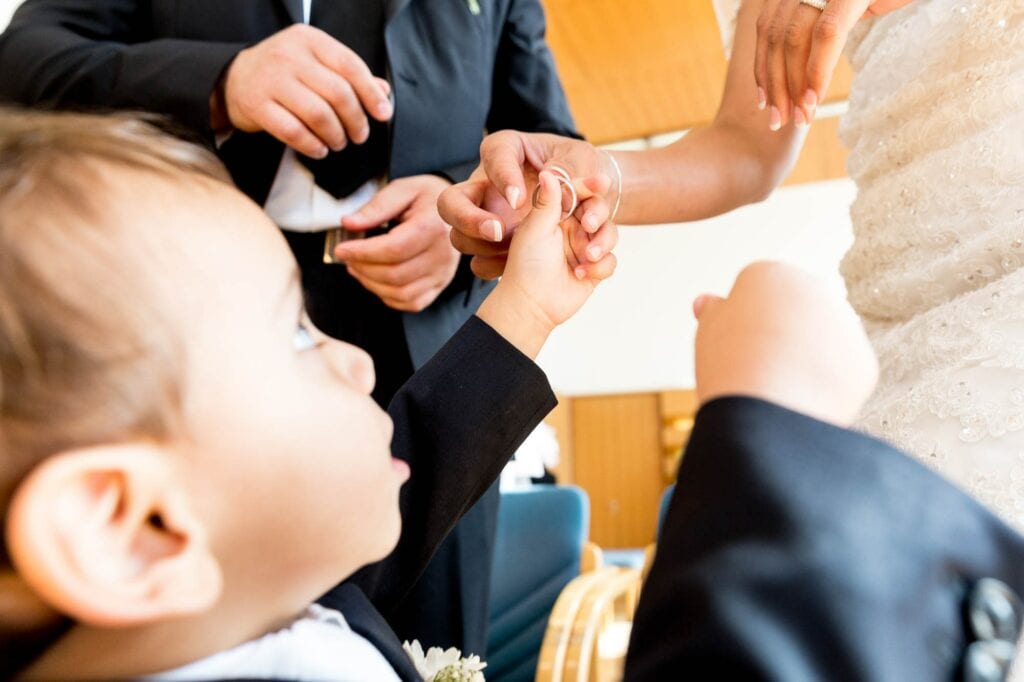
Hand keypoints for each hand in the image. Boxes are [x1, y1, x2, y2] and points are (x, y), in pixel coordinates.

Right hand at [215, 24, 392, 158]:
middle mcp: (289, 56)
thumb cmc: (284, 73)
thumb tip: (383, 92)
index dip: (370, 93)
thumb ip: (349, 75)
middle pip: (337, 93)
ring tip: (339, 143)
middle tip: (360, 135)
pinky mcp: (257, 105)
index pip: (350, 65)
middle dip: (356, 120)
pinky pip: (293, 131)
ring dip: (335, 136)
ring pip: (318, 114)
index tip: (383, 114)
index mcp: (310, 40)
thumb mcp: (316, 63)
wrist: (234, 78)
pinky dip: (312, 145)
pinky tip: (319, 149)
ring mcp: (271, 80)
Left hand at [333, 175, 458, 312]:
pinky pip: (411, 303)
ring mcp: (443, 274)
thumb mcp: (402, 190)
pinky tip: (376, 279)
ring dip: (371, 284)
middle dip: (363, 268)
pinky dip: (387, 295)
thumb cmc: (427, 198)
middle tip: (347, 256)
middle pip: (395, 275)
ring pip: (401, 293)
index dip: (362, 253)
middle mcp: (443, 255)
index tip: (341, 249)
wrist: (459, 210)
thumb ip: (376, 207)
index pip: (394, 250)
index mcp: (434, 227)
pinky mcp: (440, 286)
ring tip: (357, 267)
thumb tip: (349, 224)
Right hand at [438, 130, 616, 278]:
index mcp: (509, 150)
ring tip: (512, 250)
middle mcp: (488, 184)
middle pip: (452, 202)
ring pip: (461, 236)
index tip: (518, 197)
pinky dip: (496, 266)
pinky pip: (480, 260)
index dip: (501, 176)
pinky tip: (514, 266)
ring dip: (483, 247)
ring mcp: (486, 215)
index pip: (493, 154)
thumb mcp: (582, 159)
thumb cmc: (582, 168)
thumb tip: (551, 184)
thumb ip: (569, 170)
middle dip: (470, 220)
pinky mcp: (494, 242)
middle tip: (498, 232)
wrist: (591, 195)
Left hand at [476, 171, 618, 357]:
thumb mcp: (535, 230)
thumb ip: (546, 201)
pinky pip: (610, 261)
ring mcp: (584, 248)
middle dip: (598, 217)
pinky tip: (581, 275)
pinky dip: (600, 267)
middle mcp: (571, 228)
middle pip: (599, 211)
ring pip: (609, 235)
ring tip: (586, 257)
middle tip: (588, 225)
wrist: (531, 305)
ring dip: (601, 245)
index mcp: (555, 214)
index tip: (601, 181)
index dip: (589, 185)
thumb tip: (548, 171)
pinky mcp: (594, 269)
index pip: (577, 193)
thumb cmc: (527, 266)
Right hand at [692, 262, 877, 425]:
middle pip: (794, 311)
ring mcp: (844, 323)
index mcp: (772, 273)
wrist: (766, 409)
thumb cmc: (730, 365)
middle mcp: (814, 288)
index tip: (733, 345)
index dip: (741, 322)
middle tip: (755, 365)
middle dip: (780, 332)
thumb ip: (714, 312)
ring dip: (805, 357)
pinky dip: (823, 385)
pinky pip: (839, 372)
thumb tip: (706, 303)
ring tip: (777, 385)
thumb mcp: (708, 331)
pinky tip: (801, 398)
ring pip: (821, 340)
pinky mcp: (863, 360)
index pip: (756, 293)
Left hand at [754, 0, 912, 128]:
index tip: (765, 102)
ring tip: (802, 116)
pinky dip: (817, 71)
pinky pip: (826, 35)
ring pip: (794, 40)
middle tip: (780, 120)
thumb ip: (814, 30)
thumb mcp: (842, 10)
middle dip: (775, 84)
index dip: (763, 67)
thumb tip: (793, 72)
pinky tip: (815, 99)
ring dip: (794, 85)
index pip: (767, 28)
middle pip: (775, 37)